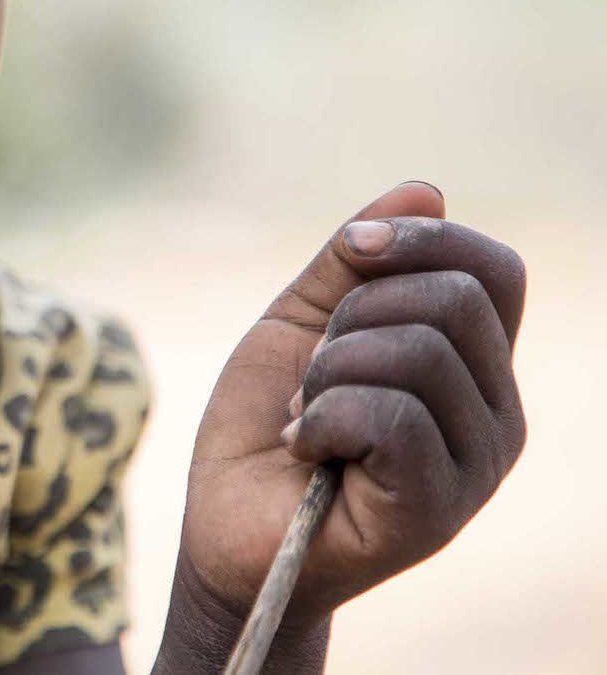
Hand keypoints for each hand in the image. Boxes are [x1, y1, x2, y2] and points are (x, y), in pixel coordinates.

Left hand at [177, 182, 526, 630]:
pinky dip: (321, 417)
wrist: (222, 526)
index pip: (493, 270)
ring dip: (327, 374)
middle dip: (353, 316)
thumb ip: (353, 262)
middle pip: (454, 300)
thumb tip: (426, 188)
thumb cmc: (264, 424)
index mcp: (472, 364)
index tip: (351, 250)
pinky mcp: (439, 509)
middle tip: (313, 370)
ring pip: (419, 352)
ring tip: (303, 415)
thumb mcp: (299, 323)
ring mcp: (475, 465)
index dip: (422, 239)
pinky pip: (391, 416)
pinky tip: (303, 448)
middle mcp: (494, 412)